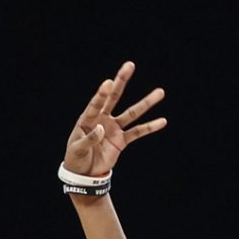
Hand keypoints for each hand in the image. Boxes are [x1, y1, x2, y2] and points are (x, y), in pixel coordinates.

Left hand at [63, 60, 165, 177]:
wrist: (83, 174)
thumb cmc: (75, 159)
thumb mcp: (77, 150)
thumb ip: (89, 139)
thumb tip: (101, 129)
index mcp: (87, 119)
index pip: (96, 104)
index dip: (102, 94)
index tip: (109, 82)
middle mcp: (102, 119)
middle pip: (114, 97)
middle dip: (121, 81)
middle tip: (130, 65)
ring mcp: (114, 129)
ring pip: (131, 113)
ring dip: (146, 103)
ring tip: (160, 92)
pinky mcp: (121, 140)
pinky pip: (137, 132)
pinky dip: (149, 127)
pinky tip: (162, 121)